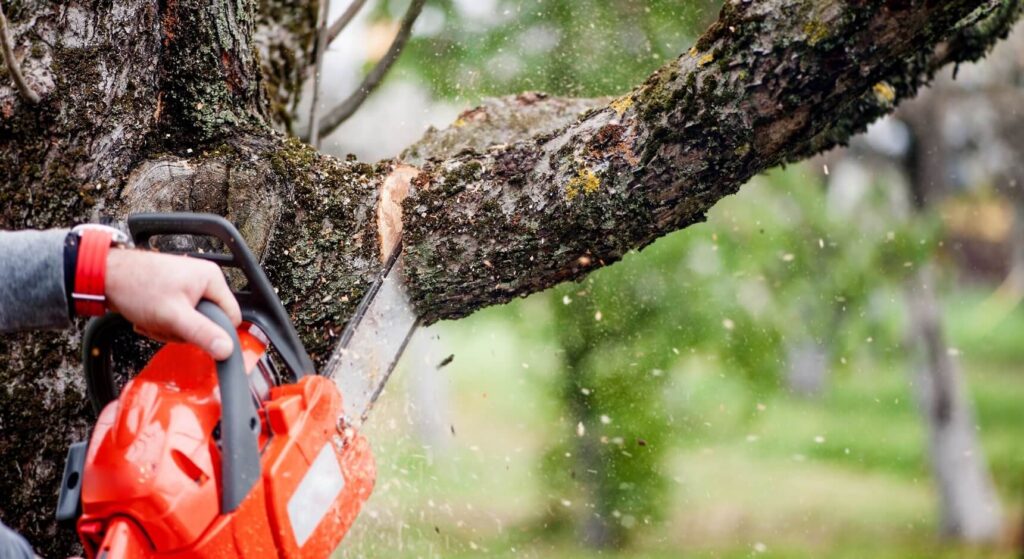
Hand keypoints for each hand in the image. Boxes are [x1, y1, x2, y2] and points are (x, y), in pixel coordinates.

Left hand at [104, 249, 241, 359]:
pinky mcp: (174, 292)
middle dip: (184, 330)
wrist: (105, 276)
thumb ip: (202, 333)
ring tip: (153, 320)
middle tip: (165, 325)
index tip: (193, 335)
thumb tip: (228, 350)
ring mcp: (188, 286)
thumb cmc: (137, 286)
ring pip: (191, 322)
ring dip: (170, 328)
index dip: (214, 332)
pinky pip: (178, 317)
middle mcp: (203, 279)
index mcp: (212, 279)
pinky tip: (148, 317)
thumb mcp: (174, 316)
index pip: (231, 317)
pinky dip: (162, 322)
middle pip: (208, 322)